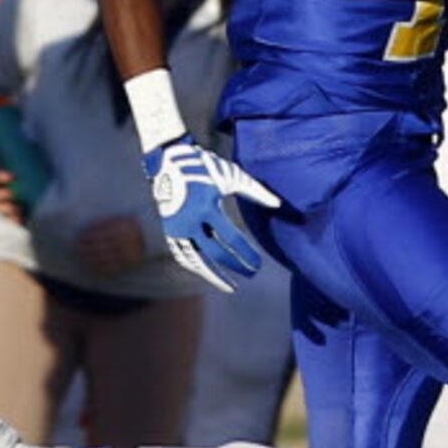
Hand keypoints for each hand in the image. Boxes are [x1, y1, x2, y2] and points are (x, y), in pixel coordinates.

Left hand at [74, 216, 149, 274]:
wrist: (150, 238)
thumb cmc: (130, 226)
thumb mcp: (120, 219)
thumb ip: (106, 221)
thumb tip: (87, 225)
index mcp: (124, 227)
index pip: (102, 233)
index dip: (89, 236)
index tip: (79, 237)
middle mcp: (127, 240)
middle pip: (102, 245)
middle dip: (88, 247)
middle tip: (77, 247)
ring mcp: (129, 253)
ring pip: (106, 257)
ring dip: (91, 257)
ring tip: (81, 255)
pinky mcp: (130, 263)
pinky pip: (113, 266)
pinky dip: (100, 266)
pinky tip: (91, 265)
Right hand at [145, 139, 280, 294]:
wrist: (169, 161)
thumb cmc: (206, 167)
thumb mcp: (231, 177)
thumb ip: (255, 191)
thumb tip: (277, 205)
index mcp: (207, 207)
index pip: (231, 239)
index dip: (246, 254)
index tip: (258, 264)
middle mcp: (190, 221)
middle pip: (216, 253)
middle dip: (235, 265)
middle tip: (252, 273)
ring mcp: (177, 228)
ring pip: (196, 260)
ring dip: (214, 275)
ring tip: (231, 287)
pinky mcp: (169, 231)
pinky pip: (183, 255)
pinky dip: (196, 267)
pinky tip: (209, 273)